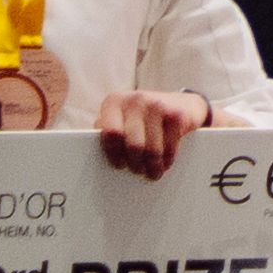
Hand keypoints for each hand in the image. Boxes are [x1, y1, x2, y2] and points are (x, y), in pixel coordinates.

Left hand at [92, 89, 210, 177]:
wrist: (181, 103)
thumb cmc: (143, 118)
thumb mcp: (122, 118)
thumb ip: (107, 130)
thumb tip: (90, 154)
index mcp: (114, 102)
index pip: (111, 133)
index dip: (114, 154)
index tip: (119, 165)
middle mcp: (135, 100)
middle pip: (133, 146)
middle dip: (136, 164)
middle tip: (138, 171)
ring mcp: (158, 105)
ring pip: (152, 150)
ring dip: (152, 167)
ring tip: (152, 172)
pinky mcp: (177, 115)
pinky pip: (170, 148)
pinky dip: (167, 161)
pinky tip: (164, 162)